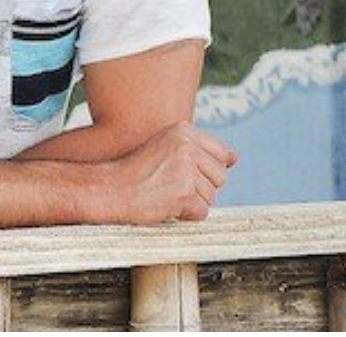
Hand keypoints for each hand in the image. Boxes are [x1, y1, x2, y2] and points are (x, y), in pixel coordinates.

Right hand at [107, 121, 237, 223]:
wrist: (110, 189)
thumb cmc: (137, 171)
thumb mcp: (167, 147)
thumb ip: (200, 150)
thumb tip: (234, 158)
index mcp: (184, 130)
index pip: (222, 154)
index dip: (206, 170)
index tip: (183, 173)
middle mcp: (187, 146)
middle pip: (220, 177)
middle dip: (201, 187)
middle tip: (171, 185)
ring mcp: (186, 169)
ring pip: (211, 196)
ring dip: (192, 201)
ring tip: (166, 193)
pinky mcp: (184, 192)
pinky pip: (202, 212)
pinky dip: (186, 215)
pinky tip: (166, 205)